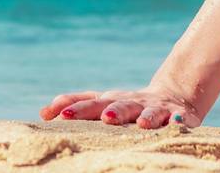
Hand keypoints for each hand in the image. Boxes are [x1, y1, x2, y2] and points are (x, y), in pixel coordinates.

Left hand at [39, 86, 200, 129]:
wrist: (174, 96)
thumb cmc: (130, 106)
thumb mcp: (104, 104)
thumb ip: (78, 105)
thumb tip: (42, 113)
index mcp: (111, 101)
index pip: (89, 101)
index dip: (73, 105)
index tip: (54, 114)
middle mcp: (131, 102)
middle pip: (116, 104)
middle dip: (107, 110)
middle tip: (102, 117)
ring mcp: (154, 108)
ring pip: (148, 111)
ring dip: (144, 116)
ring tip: (140, 123)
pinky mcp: (176, 115)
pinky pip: (177, 118)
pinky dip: (176, 120)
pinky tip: (176, 123)